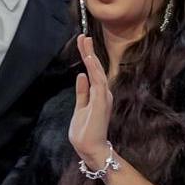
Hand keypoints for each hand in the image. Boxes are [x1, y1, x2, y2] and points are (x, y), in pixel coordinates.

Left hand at [68, 35, 113, 163]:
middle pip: (96, 68)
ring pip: (98, 72)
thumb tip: (81, 76)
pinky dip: (94, 69)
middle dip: (89, 51)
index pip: (93, 72)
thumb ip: (82, 92)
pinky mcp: (101, 102)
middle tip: (83, 36)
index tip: (82, 43)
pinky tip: (89, 59)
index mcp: (99, 95)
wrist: (90, 148)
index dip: (88, 57)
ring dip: (91, 57)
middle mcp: (103, 94)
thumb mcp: (80, 107)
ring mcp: (103, 97)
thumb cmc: (86, 132)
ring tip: (85, 42)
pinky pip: (98, 82)